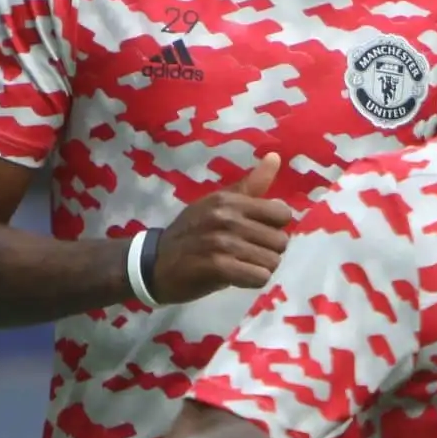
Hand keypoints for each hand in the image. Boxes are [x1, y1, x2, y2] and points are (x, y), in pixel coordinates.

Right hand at [151, 155, 294, 303]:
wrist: (153, 264)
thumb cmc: (191, 233)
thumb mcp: (217, 204)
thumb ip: (250, 186)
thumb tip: (275, 157)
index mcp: (230, 200)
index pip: (282, 213)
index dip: (274, 228)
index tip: (257, 233)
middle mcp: (227, 217)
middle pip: (280, 240)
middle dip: (268, 251)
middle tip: (247, 254)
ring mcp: (222, 242)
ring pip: (272, 261)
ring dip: (260, 268)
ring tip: (241, 265)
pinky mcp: (217, 267)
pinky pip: (258, 277)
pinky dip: (252, 280)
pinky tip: (237, 277)